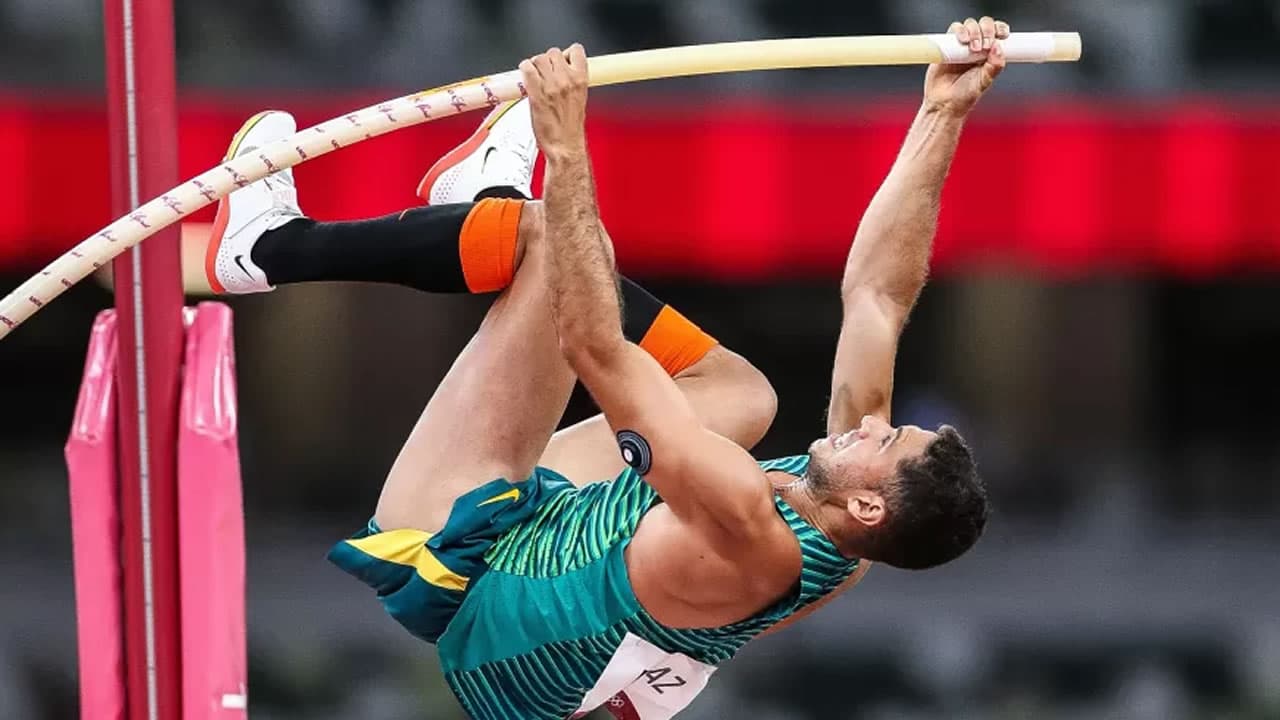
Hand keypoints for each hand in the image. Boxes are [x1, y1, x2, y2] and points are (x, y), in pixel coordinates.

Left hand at [520, 44, 589, 158]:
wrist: (564, 145)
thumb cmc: (571, 127)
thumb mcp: (579, 99)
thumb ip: (572, 81)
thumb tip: (562, 70)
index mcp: (581, 80)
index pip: (575, 50)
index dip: (566, 53)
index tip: (562, 61)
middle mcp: (567, 80)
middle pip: (553, 52)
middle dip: (547, 60)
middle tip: (544, 74)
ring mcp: (551, 86)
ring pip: (538, 58)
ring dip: (534, 65)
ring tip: (535, 78)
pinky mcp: (536, 93)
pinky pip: (526, 68)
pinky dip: (524, 70)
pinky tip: (526, 78)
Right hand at [923, 17, 1008, 116]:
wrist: (943, 104)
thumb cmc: (964, 96)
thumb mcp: (985, 82)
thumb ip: (994, 66)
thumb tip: (998, 47)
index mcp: (989, 53)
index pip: (998, 33)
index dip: (1000, 29)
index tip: (1002, 35)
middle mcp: (976, 46)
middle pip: (985, 24)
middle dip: (987, 30)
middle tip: (985, 46)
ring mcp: (961, 45)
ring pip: (970, 24)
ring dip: (974, 31)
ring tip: (973, 48)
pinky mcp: (946, 45)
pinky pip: (954, 29)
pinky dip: (960, 31)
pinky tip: (962, 41)